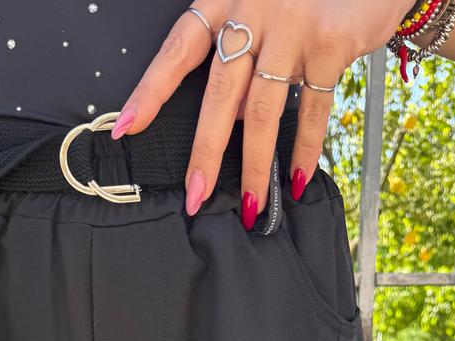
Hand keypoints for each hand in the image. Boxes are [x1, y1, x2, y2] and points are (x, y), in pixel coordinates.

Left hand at [112, 0, 410, 225]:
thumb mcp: (262, 6)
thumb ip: (244, 53)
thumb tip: (232, 117)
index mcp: (225, 0)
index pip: (177, 50)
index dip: (151, 91)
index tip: (125, 128)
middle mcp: (252, 10)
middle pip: (219, 94)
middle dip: (205, 152)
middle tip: (196, 195)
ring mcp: (291, 27)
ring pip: (262, 111)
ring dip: (255, 166)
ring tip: (251, 205)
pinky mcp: (329, 42)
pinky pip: (311, 108)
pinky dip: (304, 149)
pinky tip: (295, 178)